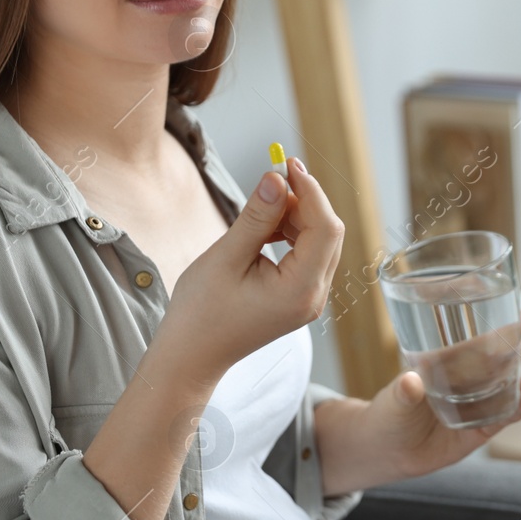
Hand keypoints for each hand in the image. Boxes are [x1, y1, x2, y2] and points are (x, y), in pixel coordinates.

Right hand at [157, 156, 343, 384]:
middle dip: (304, 201)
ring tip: (259, 211)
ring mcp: (309, 299)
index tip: (287, 164)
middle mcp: (314, 297)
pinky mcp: (299, 297)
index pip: (326, 228)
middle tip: (272, 179)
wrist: (192, 355)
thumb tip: (276, 178)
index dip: (311, 191)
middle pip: (328, 233)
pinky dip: (290, 234)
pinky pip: (307, 255)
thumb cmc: (201, 312)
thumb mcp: (226, 257)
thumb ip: (256, 217)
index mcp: (300, 290)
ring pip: (319, 242)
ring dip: (295, 217)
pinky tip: (263, 230)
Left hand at [334, 309, 520, 486]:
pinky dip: (520, 409)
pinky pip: (507, 416)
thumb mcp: (394, 399)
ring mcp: (479, 403)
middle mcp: (471, 377)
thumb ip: (403, 391)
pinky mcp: (482, 428)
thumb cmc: (389, 414)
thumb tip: (411, 382)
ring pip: (514, 386)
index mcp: (452, 359)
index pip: (486, 335)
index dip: (510, 324)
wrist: (387, 452)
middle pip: (509, 359)